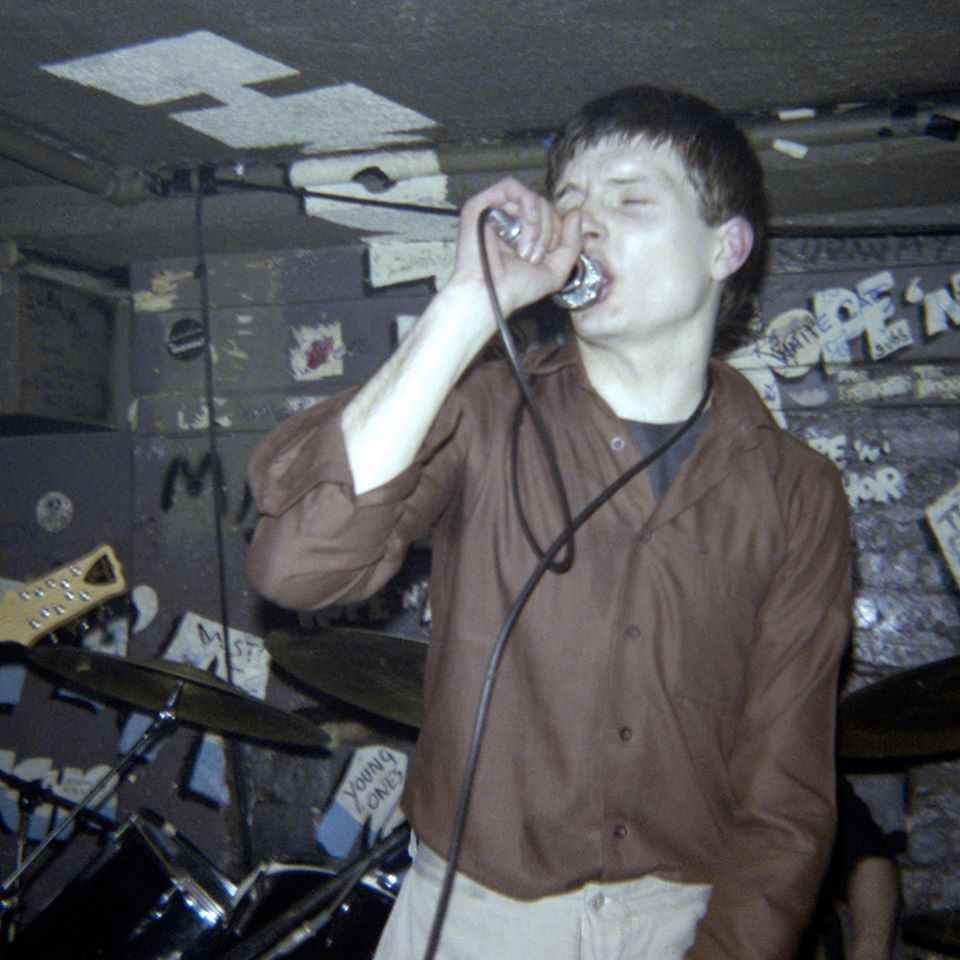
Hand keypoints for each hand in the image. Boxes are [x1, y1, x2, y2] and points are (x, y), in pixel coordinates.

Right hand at [450, 177, 581, 317]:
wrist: (489, 295)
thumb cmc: (516, 289)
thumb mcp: (556, 270)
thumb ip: (572, 244)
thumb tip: (576, 213)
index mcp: (524, 232)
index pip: (551, 215)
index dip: (558, 232)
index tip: (546, 257)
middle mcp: (509, 219)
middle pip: (544, 205)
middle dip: (547, 232)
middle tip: (532, 258)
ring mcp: (494, 210)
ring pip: (532, 198)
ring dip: (537, 226)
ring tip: (523, 252)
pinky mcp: (480, 204)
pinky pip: (511, 186)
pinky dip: (527, 203)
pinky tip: (527, 223)